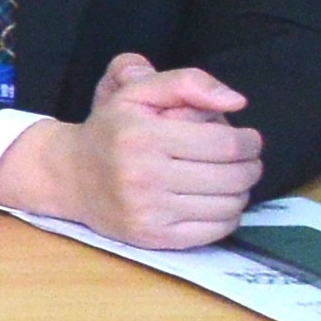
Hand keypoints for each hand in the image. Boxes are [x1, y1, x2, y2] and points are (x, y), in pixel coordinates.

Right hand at [0, 52, 263, 248]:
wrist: (70, 176)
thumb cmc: (112, 129)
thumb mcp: (138, 90)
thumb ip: (187, 82)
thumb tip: (236, 102)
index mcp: (143, 136)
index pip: (225, 144)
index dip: (249, 141)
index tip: (249, 139)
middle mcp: (143, 176)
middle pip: (232, 177)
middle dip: (251, 166)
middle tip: (247, 160)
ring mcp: (148, 211)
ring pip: (228, 206)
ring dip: (241, 191)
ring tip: (230, 179)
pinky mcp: (153, 237)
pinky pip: (215, 231)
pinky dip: (227, 216)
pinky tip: (216, 201)